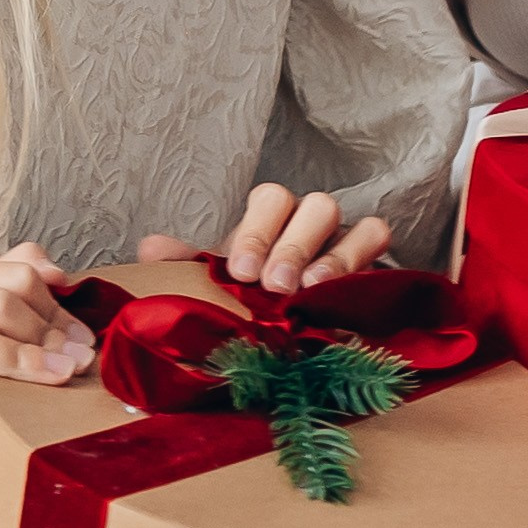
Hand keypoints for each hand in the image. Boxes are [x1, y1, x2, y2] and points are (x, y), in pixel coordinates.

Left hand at [139, 184, 390, 295]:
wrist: (291, 327)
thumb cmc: (250, 296)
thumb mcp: (216, 281)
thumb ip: (185, 264)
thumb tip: (149, 251)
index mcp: (270, 218)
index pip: (269, 200)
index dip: (257, 232)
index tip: (241, 271)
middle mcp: (308, 220)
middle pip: (313, 206)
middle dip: (292, 246)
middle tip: (273, 286)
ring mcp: (344, 238)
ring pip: (351, 222)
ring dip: (332, 258)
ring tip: (308, 292)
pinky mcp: (372, 262)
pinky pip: (377, 239)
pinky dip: (363, 260)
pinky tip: (344, 292)